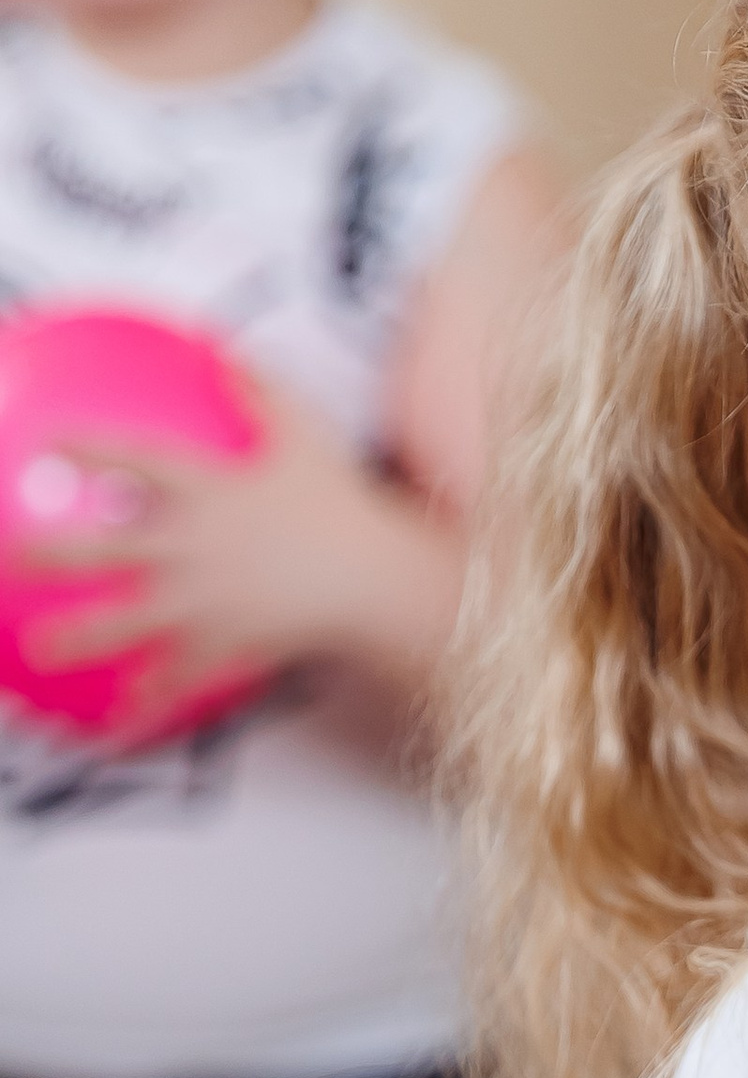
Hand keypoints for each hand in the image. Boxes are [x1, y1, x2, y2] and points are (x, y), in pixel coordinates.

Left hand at [16, 377, 461, 736]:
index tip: (51, 447)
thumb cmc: (343, 507)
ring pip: (131, 622)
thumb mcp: (305, 438)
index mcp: (208, 492)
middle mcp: (195, 548)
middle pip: (107, 551)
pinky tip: (122, 720)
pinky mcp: (230, 644)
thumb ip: (262, 394)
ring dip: (80, 638)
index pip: (134, 461)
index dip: (87, 450)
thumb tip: (231, 357)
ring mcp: (208, 601)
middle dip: (51, 553)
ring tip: (39, 651)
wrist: (379, 581)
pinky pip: (184, 677)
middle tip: (12, 555)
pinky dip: (153, 702)